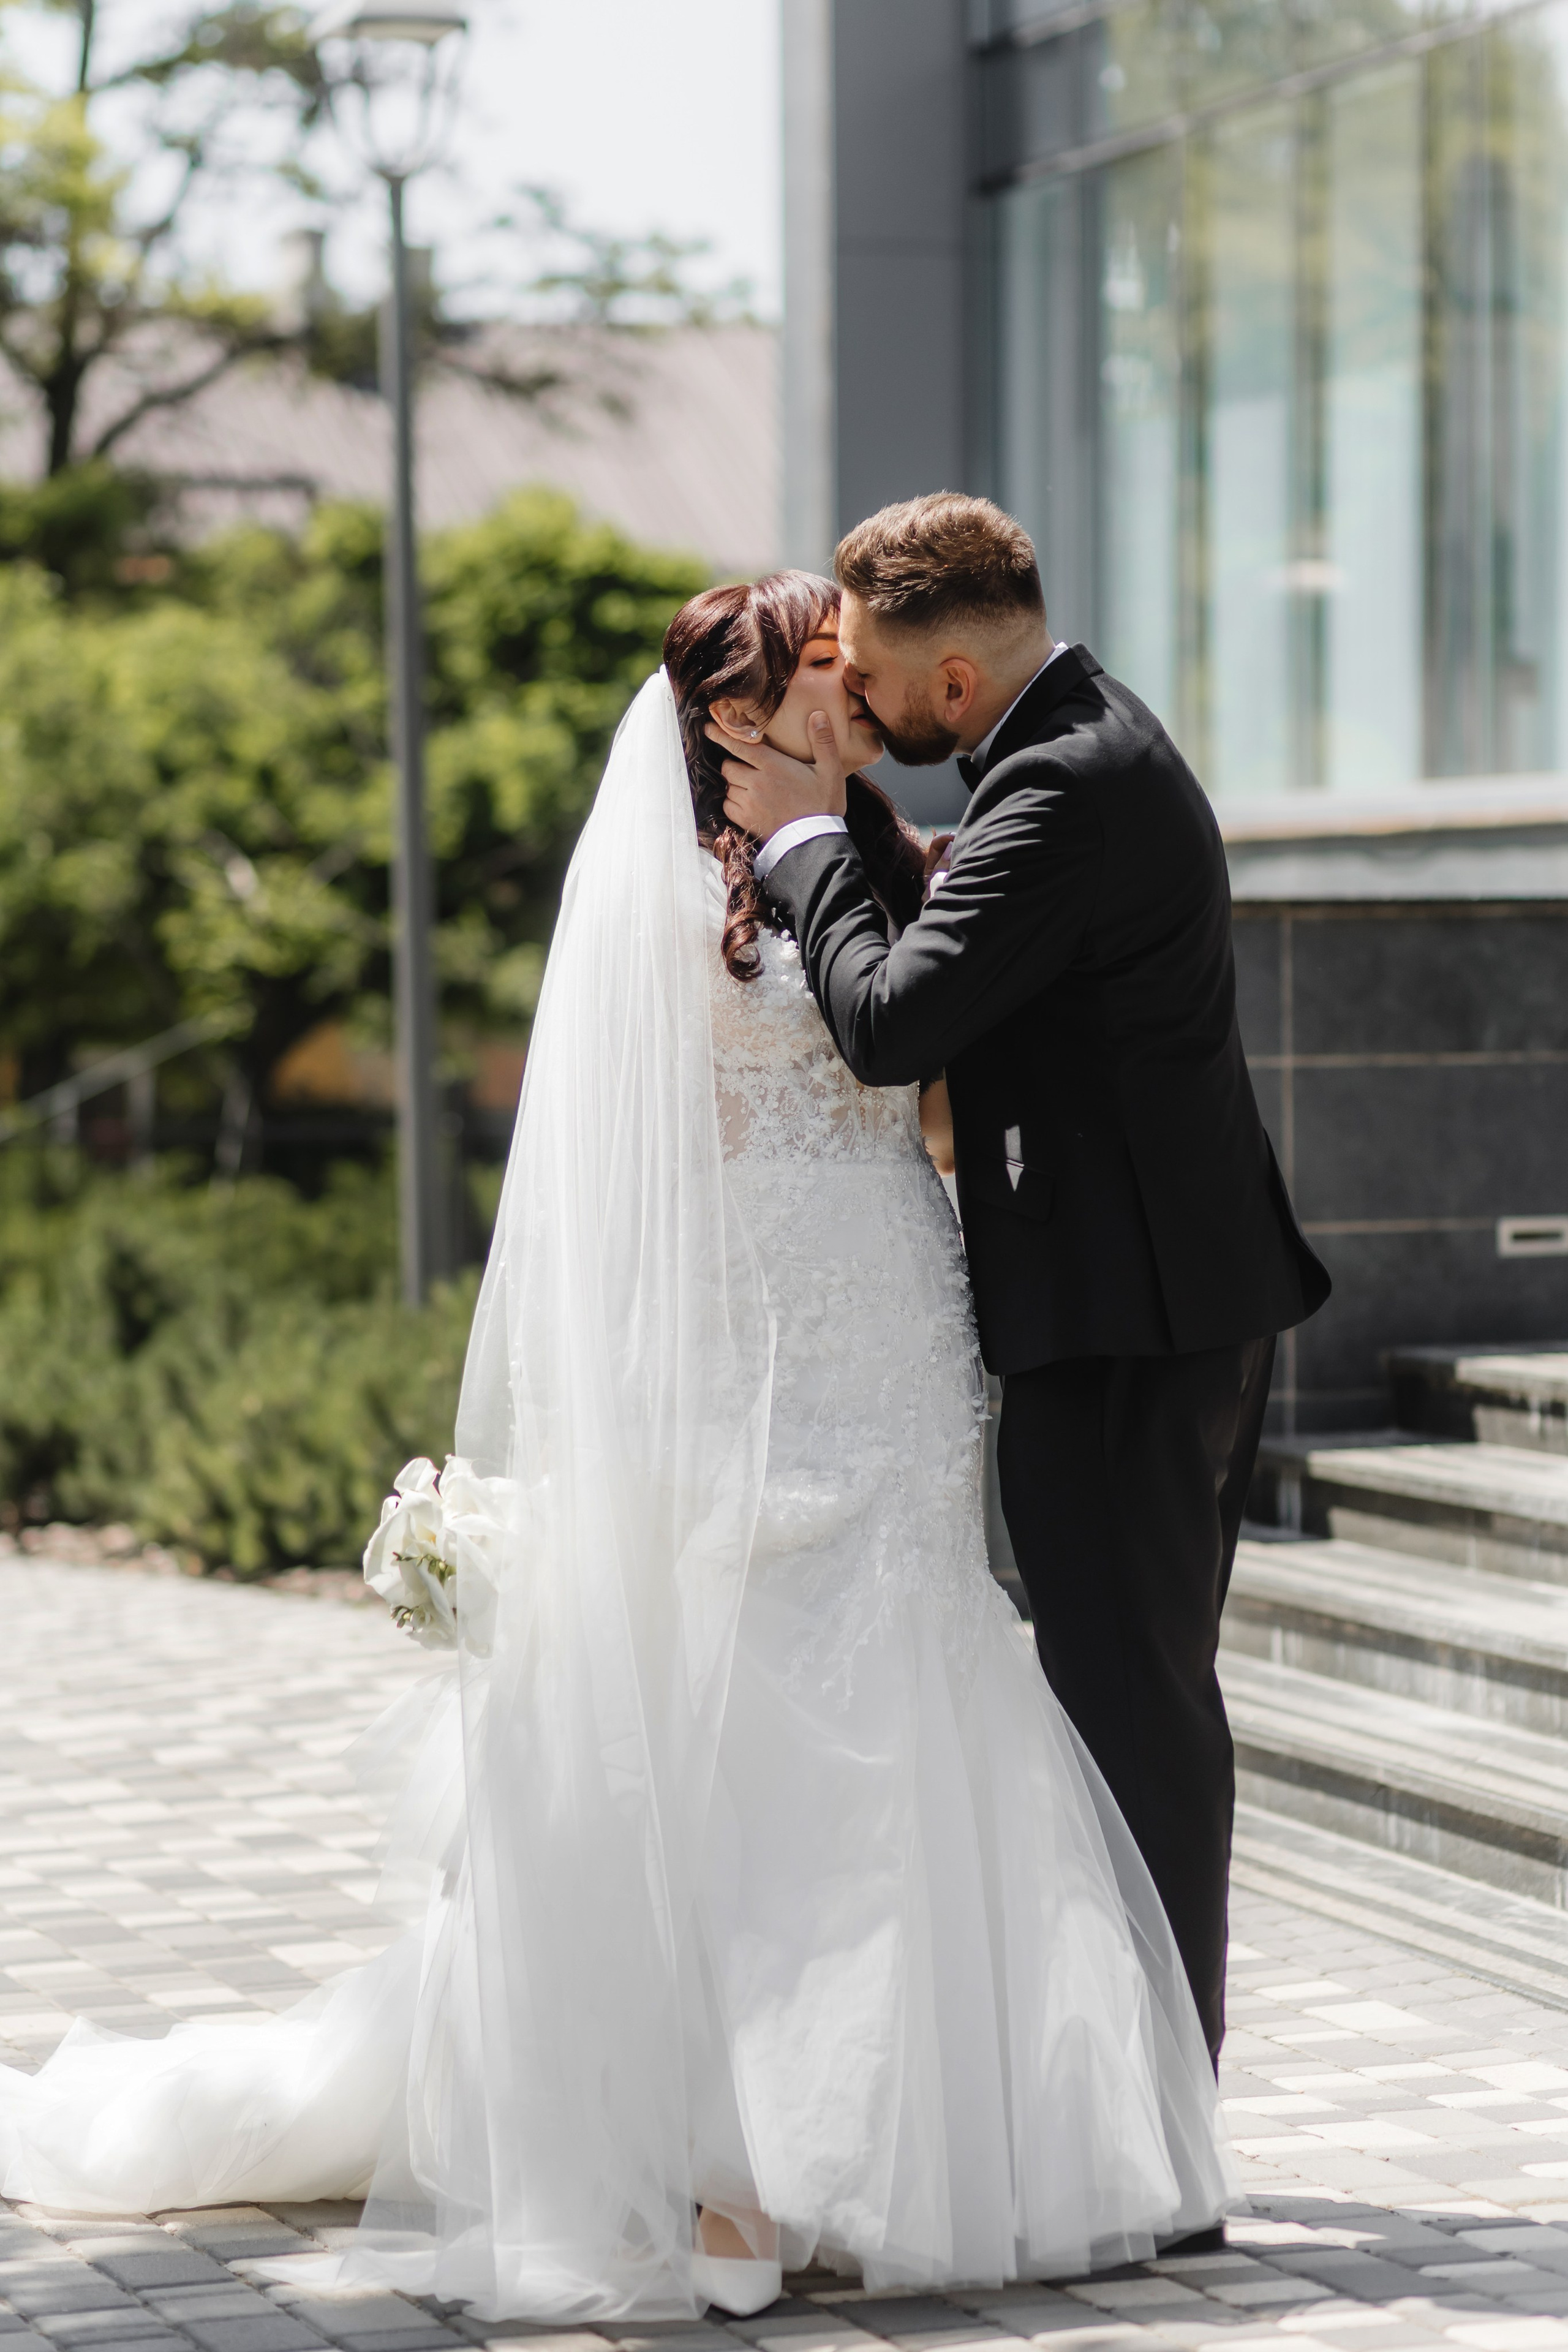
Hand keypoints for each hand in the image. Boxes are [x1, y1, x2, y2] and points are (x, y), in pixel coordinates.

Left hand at [710, 710, 850, 842]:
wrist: (814, 841)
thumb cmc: (823, 805)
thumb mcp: (830, 771)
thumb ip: (823, 741)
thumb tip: (817, 715)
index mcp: (773, 765)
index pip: (740, 746)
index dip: (722, 736)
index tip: (709, 729)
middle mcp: (756, 782)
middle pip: (729, 766)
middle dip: (734, 765)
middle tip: (748, 769)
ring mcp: (749, 802)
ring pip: (728, 786)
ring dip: (735, 785)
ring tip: (751, 788)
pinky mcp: (746, 820)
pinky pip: (728, 806)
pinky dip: (733, 802)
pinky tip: (747, 803)